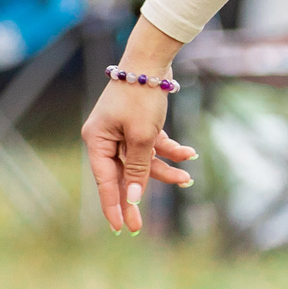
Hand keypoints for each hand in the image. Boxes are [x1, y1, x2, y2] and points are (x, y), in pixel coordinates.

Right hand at [81, 17, 195, 233]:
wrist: (152, 62)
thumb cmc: (141, 97)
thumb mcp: (142, 136)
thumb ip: (138, 168)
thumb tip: (134, 198)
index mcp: (97, 142)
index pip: (105, 181)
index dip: (113, 205)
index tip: (120, 227)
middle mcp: (106, 139)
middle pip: (123, 175)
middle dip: (139, 195)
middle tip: (141, 227)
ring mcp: (122, 132)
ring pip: (143, 161)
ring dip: (166, 169)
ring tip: (187, 179)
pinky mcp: (139, 125)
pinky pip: (154, 146)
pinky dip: (171, 150)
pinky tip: (189, 154)